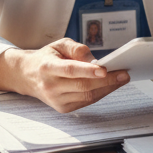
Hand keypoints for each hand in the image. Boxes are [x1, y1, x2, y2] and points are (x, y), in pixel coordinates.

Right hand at [0, 39, 129, 112]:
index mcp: (47, 67)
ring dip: (108, 88)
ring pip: (87, 96)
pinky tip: (110, 85)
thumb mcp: (59, 44)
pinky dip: (101, 93)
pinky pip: (86, 102)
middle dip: (107, 81)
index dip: (87, 70)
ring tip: (122, 78)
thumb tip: (95, 60)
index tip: (104, 69)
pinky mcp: (62, 108)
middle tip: (124, 74)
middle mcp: (50, 86)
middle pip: (82, 86)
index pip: (70, 70)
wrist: (27, 76)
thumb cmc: (47, 57)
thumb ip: (77, 48)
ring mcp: (56, 100)